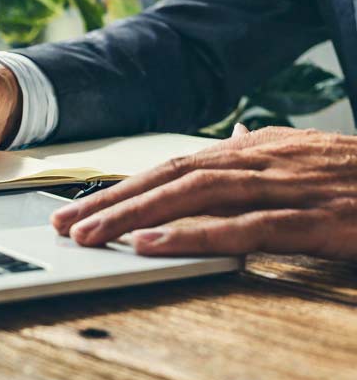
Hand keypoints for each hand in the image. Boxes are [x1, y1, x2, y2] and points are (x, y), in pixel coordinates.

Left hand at [51, 126, 356, 259]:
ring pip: (193, 194)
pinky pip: (241, 226)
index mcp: (253, 150)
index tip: (82, 206)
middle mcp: (259, 160)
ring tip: (92, 233)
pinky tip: (151, 244)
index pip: (173, 166)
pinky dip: (192, 234)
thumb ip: (261, 149)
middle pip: (170, 176)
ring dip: (136, 213)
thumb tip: (233, 135)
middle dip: (113, 199)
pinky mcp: (311, 218)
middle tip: (67, 223)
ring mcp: (284, 186)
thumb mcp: (305, 154)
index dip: (124, 186)